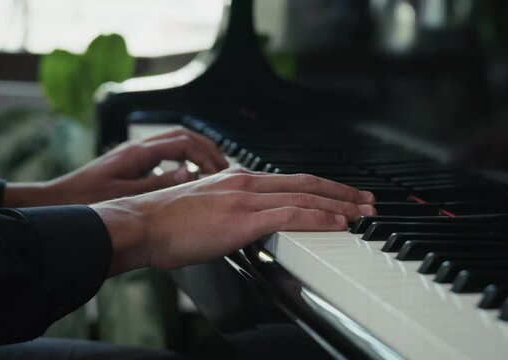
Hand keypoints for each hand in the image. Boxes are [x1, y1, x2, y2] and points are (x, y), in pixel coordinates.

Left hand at [3, 127, 227, 205]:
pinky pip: (166, 154)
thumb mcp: (127, 195)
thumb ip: (159, 184)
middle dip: (207, 149)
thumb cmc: (86, 199)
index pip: (184, 143)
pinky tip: (188, 177)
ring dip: (196, 153)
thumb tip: (190, 174)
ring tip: (212, 170)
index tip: (220, 171)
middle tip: (224, 167)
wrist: (58, 201)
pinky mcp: (132, 163)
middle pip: (183, 136)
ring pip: (175, 143)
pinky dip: (183, 160)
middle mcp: (138, 148)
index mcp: (138, 153)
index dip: (206, 155)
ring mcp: (135, 154)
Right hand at [92, 168, 376, 274]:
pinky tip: (337, 223)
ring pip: (306, 195)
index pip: (293, 180)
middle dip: (342, 192)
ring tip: (363, 213)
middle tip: (367, 201)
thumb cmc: (167, 222)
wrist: (140, 224)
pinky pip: (292, 214)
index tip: (343, 196)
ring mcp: (246, 197)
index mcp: (240, 179)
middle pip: (308, 182)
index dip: (323, 187)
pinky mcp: (242, 217)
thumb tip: (252, 224)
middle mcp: (247, 182)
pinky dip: (319, 217)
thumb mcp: (207, 209)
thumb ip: (233, 211)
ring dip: (340, 204)